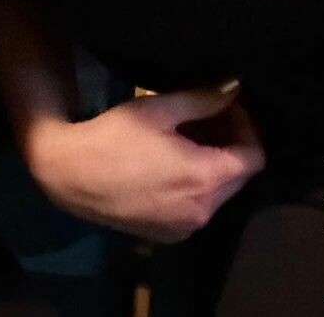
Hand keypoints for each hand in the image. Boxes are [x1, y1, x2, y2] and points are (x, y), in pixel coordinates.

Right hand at [24, 83, 264, 243]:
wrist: (70, 176)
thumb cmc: (113, 137)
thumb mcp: (156, 109)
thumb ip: (201, 99)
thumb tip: (234, 87)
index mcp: (205, 179)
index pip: (253, 157)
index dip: (246, 127)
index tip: (225, 106)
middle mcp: (203, 211)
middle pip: (238, 176)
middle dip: (229, 144)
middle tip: (205, 117)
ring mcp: (186, 228)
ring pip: (217, 194)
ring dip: (211, 165)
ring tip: (184, 139)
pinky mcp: (168, 235)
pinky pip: (196, 209)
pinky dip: (193, 187)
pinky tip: (167, 166)